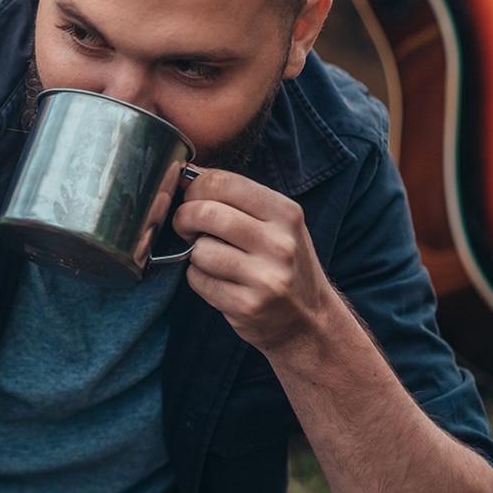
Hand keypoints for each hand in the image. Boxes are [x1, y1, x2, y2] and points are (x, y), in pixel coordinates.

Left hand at [170, 167, 341, 352]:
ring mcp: (265, 277)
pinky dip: (199, 278)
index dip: (195, 187)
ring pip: (198, 250)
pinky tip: (220, 282)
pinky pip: (198, 280)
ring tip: (214, 259)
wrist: (308, 320)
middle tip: (188, 227)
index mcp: (286, 213)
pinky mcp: (247, 305)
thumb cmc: (283, 263)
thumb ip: (237, 198)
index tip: (192, 198)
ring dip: (194, 254)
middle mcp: (279, 244)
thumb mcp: (277, 223)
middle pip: (205, 213)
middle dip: (184, 218)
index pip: (223, 183)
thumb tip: (187, 173)